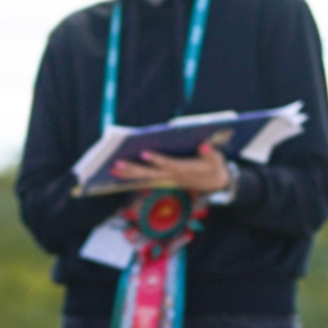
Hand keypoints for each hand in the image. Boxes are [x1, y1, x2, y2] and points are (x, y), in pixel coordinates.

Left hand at [111, 139, 232, 194]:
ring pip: (145, 178)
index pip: (169, 164)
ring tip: (111, 168)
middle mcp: (173, 176)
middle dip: (133, 169)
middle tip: (116, 164)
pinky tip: (118, 173)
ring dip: (128, 174)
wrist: (216, 183)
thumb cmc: (214, 165)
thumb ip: (210, 153)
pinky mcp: (165, 179)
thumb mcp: (217, 159)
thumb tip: (204, 145)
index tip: (144, 153)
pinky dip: (132, 176)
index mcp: (186, 169)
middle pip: (151, 174)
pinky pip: (146, 179)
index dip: (157, 159)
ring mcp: (168, 179)